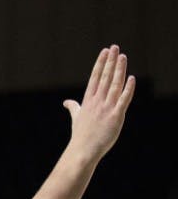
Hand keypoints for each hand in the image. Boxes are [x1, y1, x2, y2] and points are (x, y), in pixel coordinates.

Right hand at [63, 45, 135, 161]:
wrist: (83, 151)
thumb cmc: (80, 135)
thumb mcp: (76, 118)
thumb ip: (73, 107)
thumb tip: (66, 102)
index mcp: (88, 101)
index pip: (95, 77)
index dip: (100, 63)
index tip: (104, 51)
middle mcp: (97, 102)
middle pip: (105, 77)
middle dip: (110, 61)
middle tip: (114, 47)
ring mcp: (106, 108)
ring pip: (114, 85)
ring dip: (119, 70)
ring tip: (122, 56)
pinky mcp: (116, 117)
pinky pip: (123, 100)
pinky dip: (128, 89)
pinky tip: (131, 78)